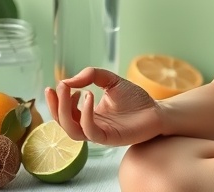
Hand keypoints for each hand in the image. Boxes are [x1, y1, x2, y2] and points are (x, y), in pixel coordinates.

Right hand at [45, 67, 162, 146]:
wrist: (157, 110)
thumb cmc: (135, 98)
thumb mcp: (111, 80)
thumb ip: (92, 75)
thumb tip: (69, 80)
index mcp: (88, 115)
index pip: (64, 112)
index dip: (56, 100)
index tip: (57, 84)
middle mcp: (90, 126)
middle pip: (63, 122)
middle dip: (57, 104)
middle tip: (60, 86)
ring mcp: (99, 134)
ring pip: (71, 130)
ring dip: (66, 111)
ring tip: (72, 90)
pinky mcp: (109, 138)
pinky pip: (90, 131)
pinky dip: (85, 114)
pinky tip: (89, 96)